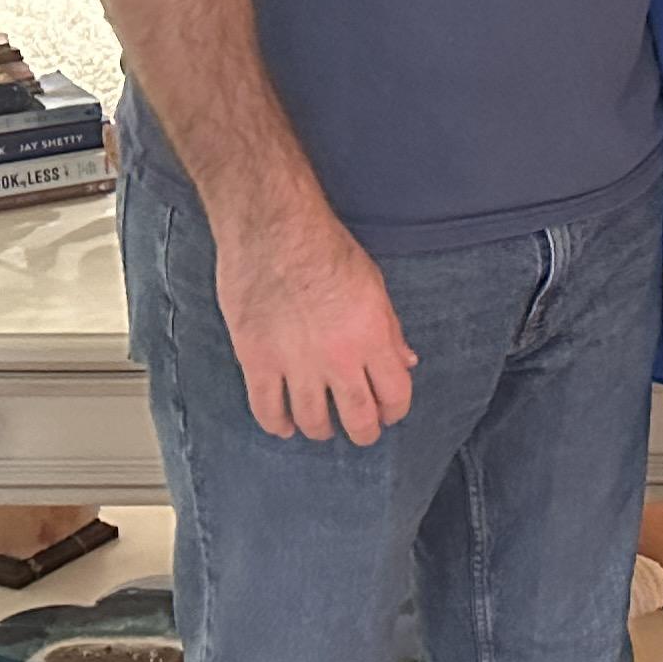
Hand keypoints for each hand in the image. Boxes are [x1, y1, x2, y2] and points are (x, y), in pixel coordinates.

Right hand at [214, 204, 417, 443]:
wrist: (273, 228)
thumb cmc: (326, 247)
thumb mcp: (374, 285)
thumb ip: (389, 330)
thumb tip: (405, 361)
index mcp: (373, 339)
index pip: (395, 395)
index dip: (395, 410)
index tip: (390, 413)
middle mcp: (338, 359)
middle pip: (358, 418)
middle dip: (364, 432)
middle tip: (361, 432)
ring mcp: (295, 363)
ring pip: (312, 420)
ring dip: (320, 430)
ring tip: (321, 428)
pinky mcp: (257, 360)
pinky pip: (267, 408)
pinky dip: (276, 425)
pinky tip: (283, 427)